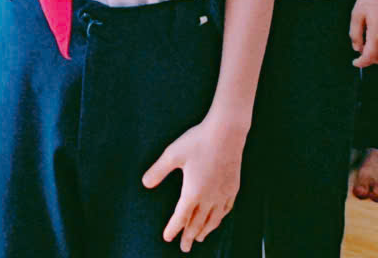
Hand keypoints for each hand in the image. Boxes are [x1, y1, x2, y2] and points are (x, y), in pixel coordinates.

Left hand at [142, 111, 242, 249]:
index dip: (173, 228)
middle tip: (184, 248)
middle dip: (189, 236)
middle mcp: (209, 198)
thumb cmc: (197, 141)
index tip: (167, 238)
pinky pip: (225, 210)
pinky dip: (219, 219)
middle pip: (197, 223)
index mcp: (193, 192)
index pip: (181, 217)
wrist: (227, 132)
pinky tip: (217, 219)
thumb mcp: (173, 154)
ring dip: (205, 231)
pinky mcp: (233, 188)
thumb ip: (158, 171)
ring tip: (199, 238)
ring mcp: (223, 194)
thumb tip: (145, 183)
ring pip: (213, 220)